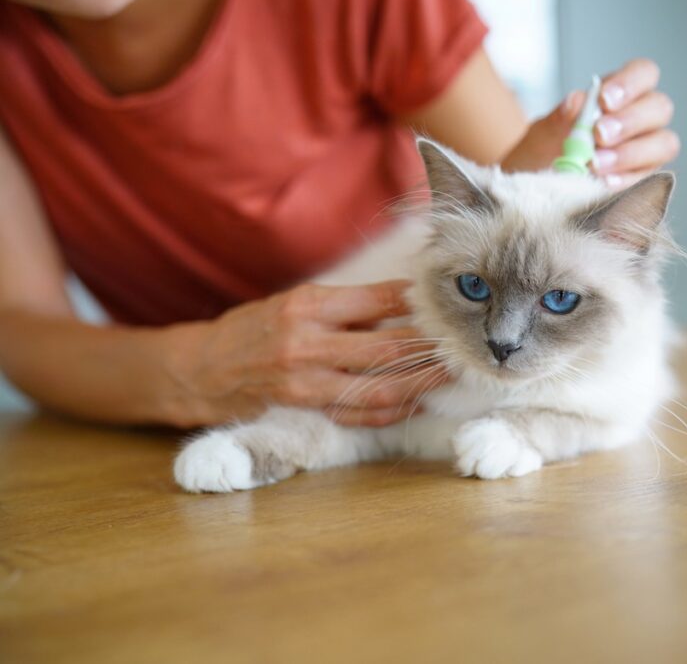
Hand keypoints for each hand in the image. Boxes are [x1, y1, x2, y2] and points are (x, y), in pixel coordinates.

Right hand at [165, 281, 444, 427]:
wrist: (200, 369)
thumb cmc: (252, 329)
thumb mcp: (294, 303)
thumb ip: (345, 307)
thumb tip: (403, 305)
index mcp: (307, 306)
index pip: (378, 299)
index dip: (417, 302)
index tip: (445, 302)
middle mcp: (307, 343)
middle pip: (387, 346)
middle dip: (430, 347)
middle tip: (460, 343)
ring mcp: (306, 382)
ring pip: (379, 386)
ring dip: (421, 382)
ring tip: (448, 375)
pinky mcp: (306, 409)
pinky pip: (359, 414)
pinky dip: (393, 410)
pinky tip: (416, 401)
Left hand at [501, 58, 678, 185]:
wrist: (537, 187)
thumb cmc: (546, 152)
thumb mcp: (544, 133)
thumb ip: (559, 118)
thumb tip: (577, 102)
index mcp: (621, 94)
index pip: (643, 73)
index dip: (630, 84)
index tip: (604, 101)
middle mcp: (641, 118)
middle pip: (659, 108)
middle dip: (630, 121)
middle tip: (599, 135)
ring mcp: (647, 150)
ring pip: (664, 143)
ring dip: (631, 153)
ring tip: (596, 164)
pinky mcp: (644, 179)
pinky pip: (649, 177)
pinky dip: (627, 180)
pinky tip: (605, 183)